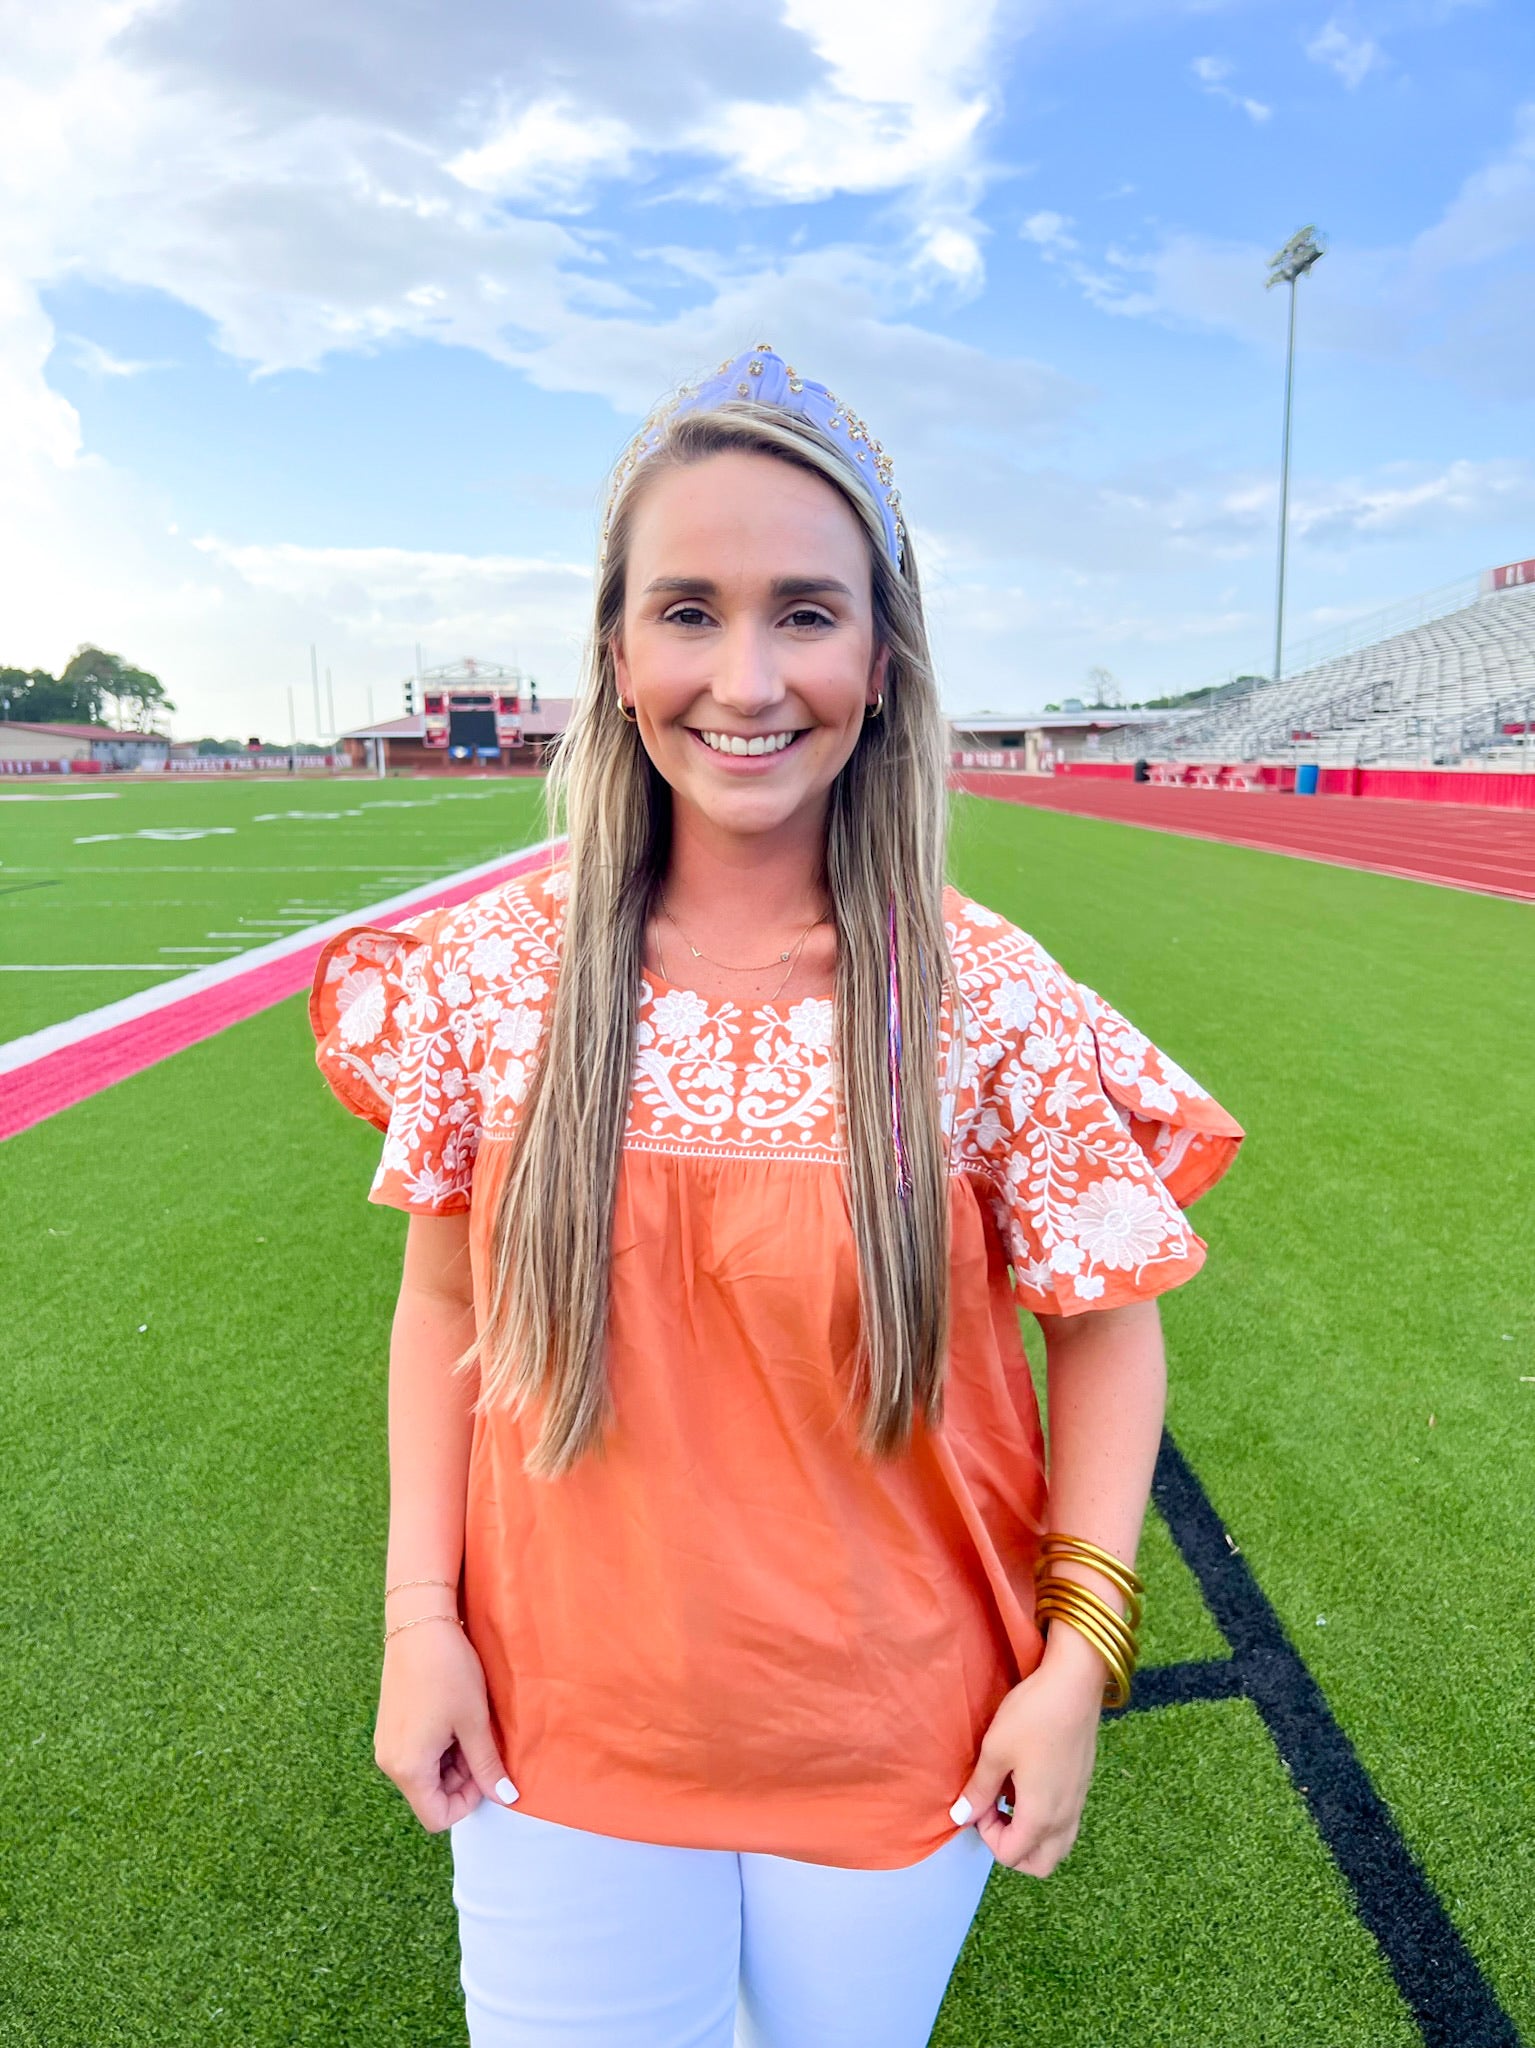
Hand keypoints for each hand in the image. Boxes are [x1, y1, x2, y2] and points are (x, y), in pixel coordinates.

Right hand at [374, 1619, 516, 1831]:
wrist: (419, 1625)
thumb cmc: (449, 1673)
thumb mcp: (474, 1722)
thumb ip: (487, 1766)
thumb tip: (506, 1798)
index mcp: (408, 1768)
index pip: (437, 1817)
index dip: (467, 1802)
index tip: (484, 1770)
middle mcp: (390, 1762)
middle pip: (430, 1795)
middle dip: (461, 1779)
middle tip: (480, 1742)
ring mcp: (387, 1744)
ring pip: (425, 1774)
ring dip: (451, 1761)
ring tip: (469, 1726)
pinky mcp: (389, 1726)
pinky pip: (416, 1754)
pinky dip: (438, 1747)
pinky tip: (453, 1717)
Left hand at [950, 1641, 1104, 1874]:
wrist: (1075, 1684)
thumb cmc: (1032, 1716)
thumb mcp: (995, 1751)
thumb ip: (979, 1790)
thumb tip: (960, 1817)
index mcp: (1041, 1816)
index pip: (1011, 1856)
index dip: (986, 1835)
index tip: (979, 1800)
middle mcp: (1065, 1818)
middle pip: (1039, 1864)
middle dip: (1012, 1850)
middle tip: (993, 1813)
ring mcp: (1078, 1803)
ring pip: (1056, 1846)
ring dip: (1031, 1837)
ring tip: (1010, 1801)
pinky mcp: (1083, 1786)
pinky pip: (1065, 1824)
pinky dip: (1046, 1821)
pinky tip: (1029, 1785)